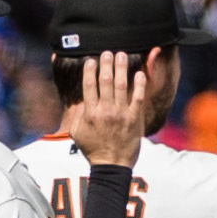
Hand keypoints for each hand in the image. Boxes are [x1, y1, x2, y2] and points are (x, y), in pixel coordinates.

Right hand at [59, 46, 158, 166]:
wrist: (112, 165)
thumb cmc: (93, 149)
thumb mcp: (77, 132)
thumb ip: (77, 114)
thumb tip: (81, 98)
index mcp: (90, 113)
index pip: (89, 86)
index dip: (90, 71)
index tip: (91, 60)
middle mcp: (105, 111)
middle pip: (105, 82)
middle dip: (106, 64)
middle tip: (107, 52)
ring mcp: (121, 114)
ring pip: (121, 86)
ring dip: (121, 69)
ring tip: (122, 55)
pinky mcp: (134, 119)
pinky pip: (137, 98)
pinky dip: (139, 85)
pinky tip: (139, 74)